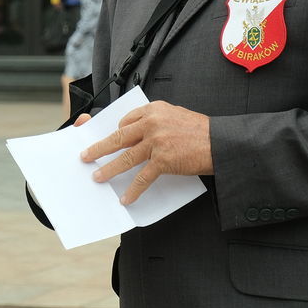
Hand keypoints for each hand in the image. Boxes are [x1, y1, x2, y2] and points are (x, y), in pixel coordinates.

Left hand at [79, 101, 211, 204]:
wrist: (220, 142)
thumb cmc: (201, 131)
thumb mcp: (175, 115)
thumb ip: (156, 121)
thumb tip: (139, 132)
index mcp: (154, 109)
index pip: (126, 121)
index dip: (115, 133)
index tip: (107, 141)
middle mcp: (151, 123)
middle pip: (118, 137)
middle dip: (99, 148)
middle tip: (86, 155)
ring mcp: (156, 141)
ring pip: (125, 157)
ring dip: (108, 169)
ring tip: (98, 176)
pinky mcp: (163, 160)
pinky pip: (142, 177)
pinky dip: (133, 190)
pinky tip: (126, 198)